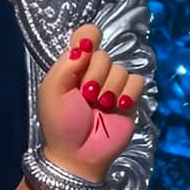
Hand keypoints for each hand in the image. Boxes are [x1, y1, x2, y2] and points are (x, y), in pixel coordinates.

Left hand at [37, 24, 143, 182]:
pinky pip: (137, 81)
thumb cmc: (61, 123)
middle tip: (85, 96)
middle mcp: (93, 72)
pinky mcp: (130, 98)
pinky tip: (116, 108)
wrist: (78, 154)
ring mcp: (113, 85)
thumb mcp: (52, 91)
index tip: (85, 51)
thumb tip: (85, 45)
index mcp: (72, 66)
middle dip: (94, 76)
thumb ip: (66, 64)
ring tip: (98, 107)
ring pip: (121, 69)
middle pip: (104, 54)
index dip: (88, 38)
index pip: (86, 35)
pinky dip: (127, 95)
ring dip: (108, 90)